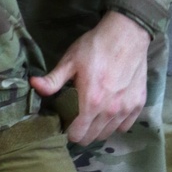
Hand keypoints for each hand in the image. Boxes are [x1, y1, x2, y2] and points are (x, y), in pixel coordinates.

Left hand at [31, 11, 150, 144]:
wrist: (127, 34)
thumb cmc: (96, 46)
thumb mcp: (71, 61)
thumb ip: (53, 79)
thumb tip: (33, 85)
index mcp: (90, 103)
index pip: (78, 135)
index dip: (70, 132)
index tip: (67, 123)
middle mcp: (109, 112)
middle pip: (92, 138)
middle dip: (83, 133)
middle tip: (79, 119)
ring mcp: (125, 110)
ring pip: (108, 133)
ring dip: (99, 129)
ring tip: (94, 116)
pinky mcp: (138, 105)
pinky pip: (124, 126)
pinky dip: (116, 123)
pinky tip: (111, 112)